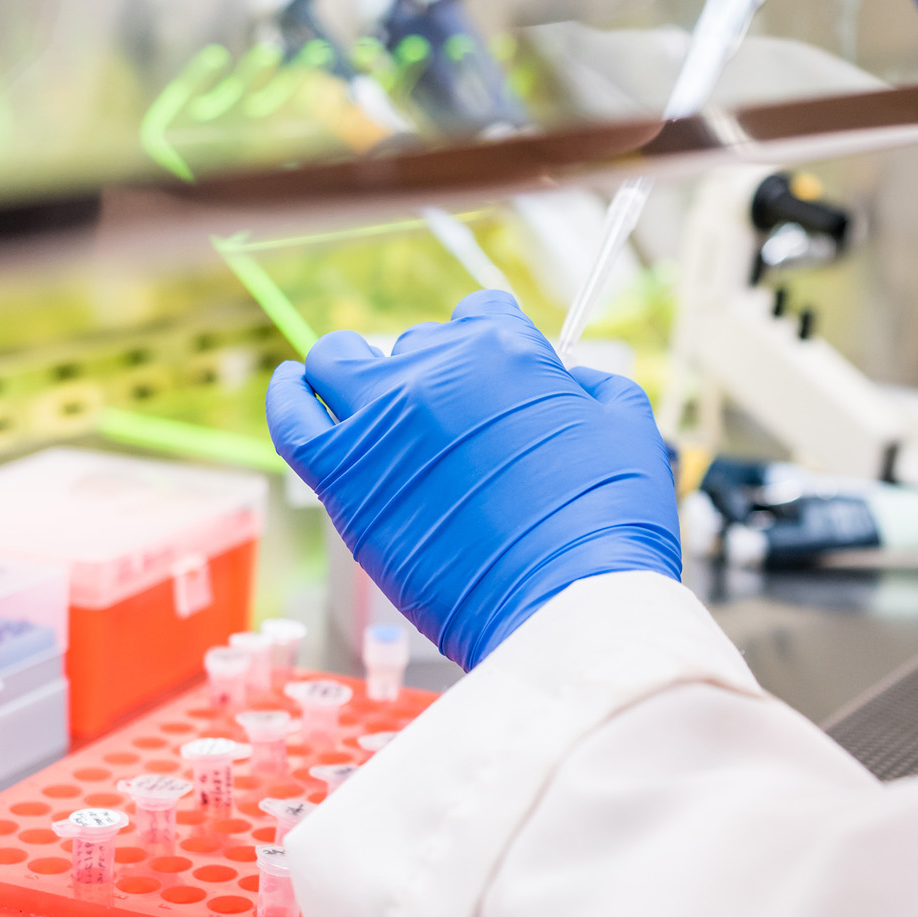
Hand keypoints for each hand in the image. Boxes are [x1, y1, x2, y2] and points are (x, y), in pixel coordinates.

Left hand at [266, 290, 680, 669]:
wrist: (569, 605)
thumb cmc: (607, 525)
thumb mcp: (628, 429)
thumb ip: (593, 386)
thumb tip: (567, 378)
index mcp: (504, 350)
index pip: (481, 311)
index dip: (490, 343)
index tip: (493, 377)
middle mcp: (435, 371)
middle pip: (415, 344)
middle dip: (433, 374)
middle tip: (453, 434)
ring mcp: (382, 421)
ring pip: (338, 361)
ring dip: (352, 372)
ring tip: (367, 407)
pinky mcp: (343, 478)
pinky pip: (291, 415)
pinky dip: (289, 395)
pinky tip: (295, 389)